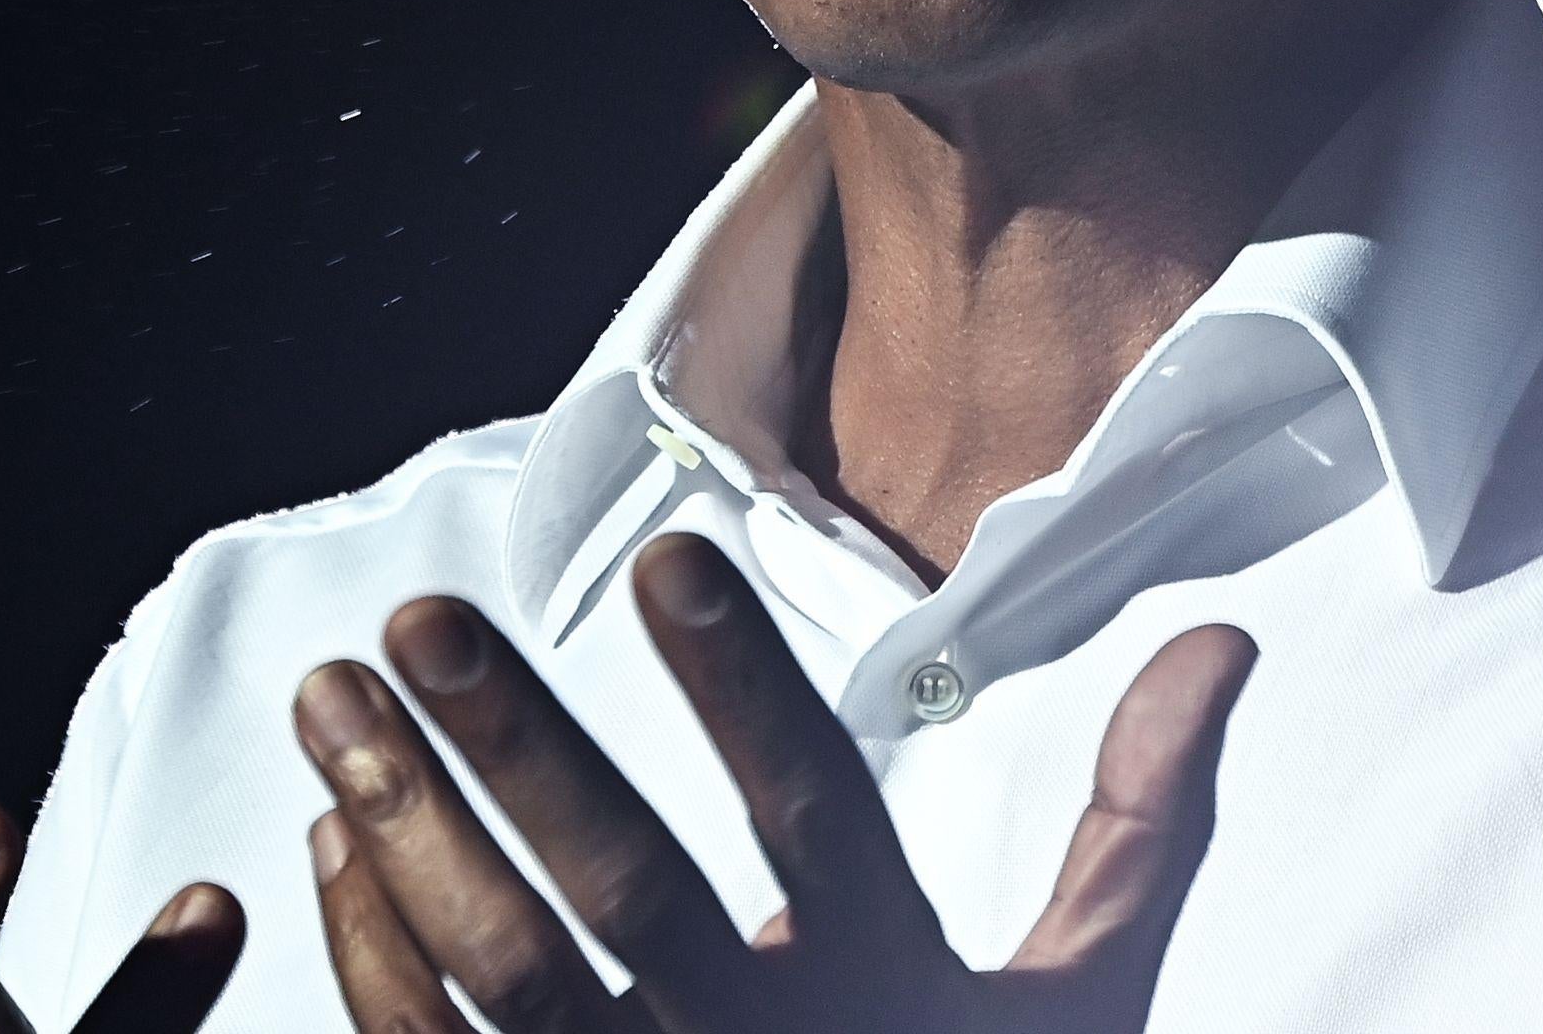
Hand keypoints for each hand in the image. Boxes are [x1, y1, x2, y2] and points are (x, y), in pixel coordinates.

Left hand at [292, 531, 1251, 1032]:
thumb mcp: (1081, 1013)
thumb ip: (1134, 832)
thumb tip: (1219, 647)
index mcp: (899, 998)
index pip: (818, 817)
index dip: (744, 691)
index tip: (665, 554)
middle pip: (628, 891)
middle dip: (518, 747)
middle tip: (421, 614)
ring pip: (506, 972)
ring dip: (404, 828)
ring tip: (326, 694)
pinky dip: (372, 959)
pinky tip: (323, 845)